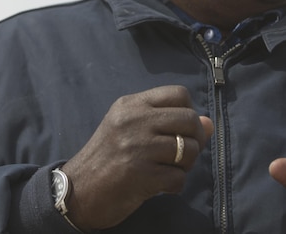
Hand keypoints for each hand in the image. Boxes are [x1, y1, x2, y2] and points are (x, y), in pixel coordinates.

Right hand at [61, 85, 213, 230]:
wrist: (76, 192)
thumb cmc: (107, 158)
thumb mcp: (130, 130)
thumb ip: (168, 122)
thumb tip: (209, 124)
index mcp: (131, 105)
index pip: (179, 93)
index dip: (187, 112)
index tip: (177, 129)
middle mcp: (134, 121)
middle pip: (189, 119)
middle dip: (193, 139)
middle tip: (178, 154)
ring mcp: (137, 147)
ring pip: (189, 148)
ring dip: (185, 165)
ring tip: (168, 169)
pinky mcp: (140, 175)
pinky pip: (179, 177)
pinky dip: (174, 185)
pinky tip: (160, 185)